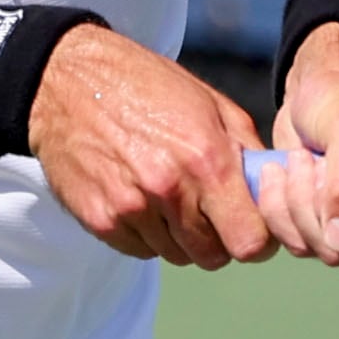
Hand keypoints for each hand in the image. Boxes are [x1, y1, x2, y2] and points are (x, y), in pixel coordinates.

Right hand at [28, 25, 277, 268]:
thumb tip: (271, 192)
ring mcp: (131, 208)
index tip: (251, 227)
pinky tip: (139, 196)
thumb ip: (247, 151)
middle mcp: (169, 188)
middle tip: (207, 209)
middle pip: (213, 257)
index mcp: (206, 159)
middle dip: (218, 239)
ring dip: (180, 236)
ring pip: (177, 256)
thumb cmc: (146, 85)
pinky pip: (141, 250)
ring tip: (168, 195)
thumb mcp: (211, 103)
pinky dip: (147, 234)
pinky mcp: (100, 220)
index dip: (257, 240)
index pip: (249, 241)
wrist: (67, 81)